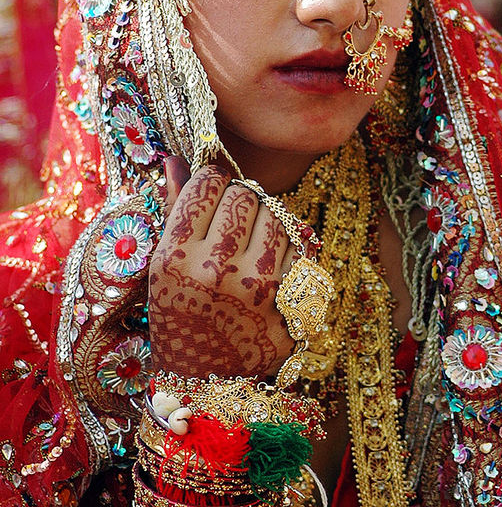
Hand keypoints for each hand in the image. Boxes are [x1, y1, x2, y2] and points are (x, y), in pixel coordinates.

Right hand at [148, 158, 297, 378]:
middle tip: (232, 220)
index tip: (211, 193)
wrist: (201, 383)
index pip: (208, 183)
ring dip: (266, 220)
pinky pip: (300, 249)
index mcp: (176, 257)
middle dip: (240, 199)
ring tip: (250, 243)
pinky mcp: (288, 307)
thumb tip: (175, 158)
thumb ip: (174, 208)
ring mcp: (258, 290)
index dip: (212, 181)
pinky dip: (287, 249)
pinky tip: (269, 265)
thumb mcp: (161, 264)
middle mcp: (217, 271)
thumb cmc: (176, 315)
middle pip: (245, 193)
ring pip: (277, 215)